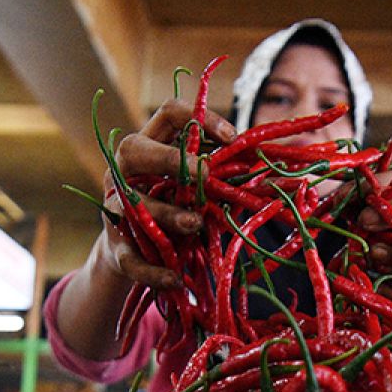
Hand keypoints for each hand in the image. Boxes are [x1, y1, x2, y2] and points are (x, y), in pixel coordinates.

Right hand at [100, 98, 236, 288]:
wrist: (134, 256)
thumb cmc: (174, 211)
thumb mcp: (196, 190)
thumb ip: (223, 178)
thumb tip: (277, 174)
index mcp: (150, 145)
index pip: (169, 113)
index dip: (200, 118)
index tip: (233, 139)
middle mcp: (125, 170)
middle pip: (134, 148)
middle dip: (169, 160)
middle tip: (204, 174)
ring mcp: (114, 207)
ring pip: (132, 203)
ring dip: (166, 212)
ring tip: (195, 223)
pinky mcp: (115, 247)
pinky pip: (131, 258)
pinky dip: (153, 270)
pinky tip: (175, 278)